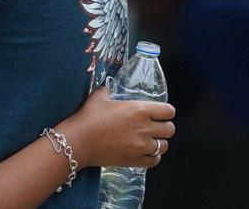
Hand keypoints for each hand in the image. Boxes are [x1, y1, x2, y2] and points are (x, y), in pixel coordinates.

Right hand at [59, 88, 175, 168]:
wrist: (78, 141)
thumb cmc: (88, 117)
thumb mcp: (99, 97)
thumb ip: (109, 91)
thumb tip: (109, 87)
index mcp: (139, 110)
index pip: (169, 111)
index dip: (165, 112)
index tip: (160, 113)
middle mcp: (145, 128)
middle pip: (170, 129)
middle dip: (163, 127)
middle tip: (154, 127)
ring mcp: (142, 146)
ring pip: (164, 146)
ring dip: (158, 142)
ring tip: (149, 140)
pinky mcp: (136, 160)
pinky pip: (155, 160)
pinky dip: (152, 156)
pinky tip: (144, 152)